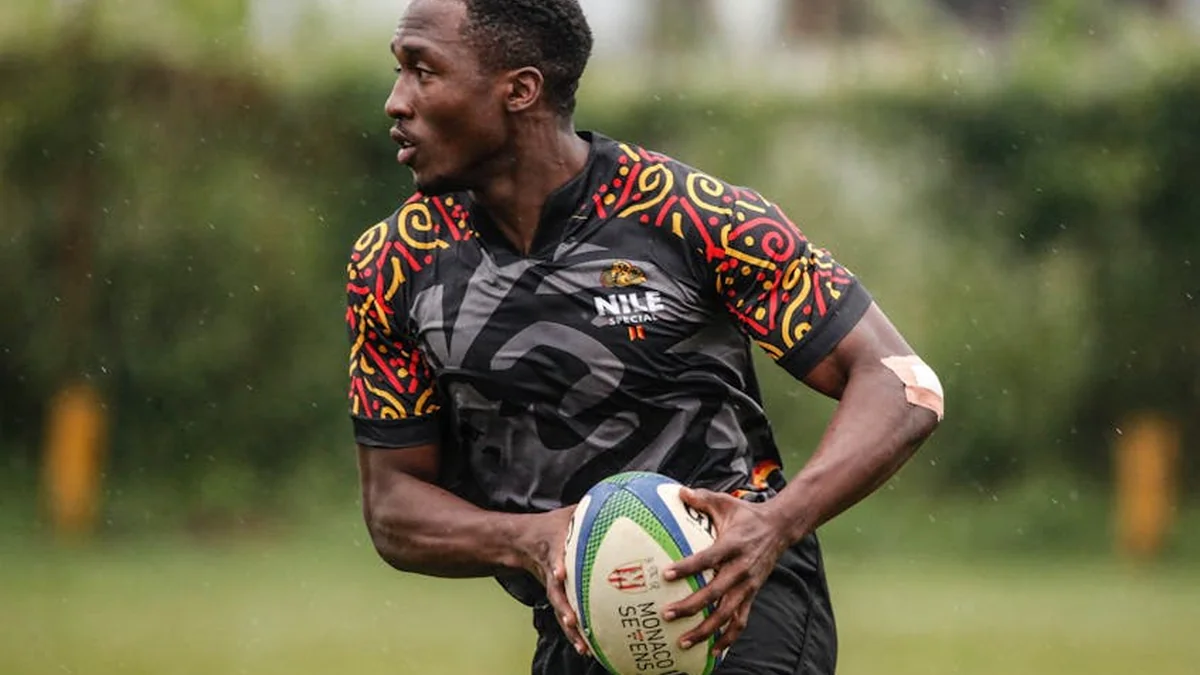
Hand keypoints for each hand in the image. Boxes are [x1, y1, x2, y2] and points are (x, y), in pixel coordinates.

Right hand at [516, 507, 589, 656]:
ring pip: (559, 609)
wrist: (521, 542)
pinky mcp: (556, 596)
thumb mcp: (569, 511)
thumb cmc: (552, 525)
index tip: (560, 573)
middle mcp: (552, 569)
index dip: (557, 564)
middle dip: (564, 607)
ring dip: (569, 628)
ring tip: (583, 646)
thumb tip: (625, 494)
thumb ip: (593, 507)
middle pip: (555, 591)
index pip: (554, 555)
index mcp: (555, 546)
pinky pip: (564, 615)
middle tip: (574, 621)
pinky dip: (573, 633)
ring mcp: (552, 586)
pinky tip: (587, 649)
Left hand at [662, 488, 790, 654]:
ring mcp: (749, 585)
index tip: (666, 574)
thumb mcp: (725, 502)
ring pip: (727, 614)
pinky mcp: (753, 595)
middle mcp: (741, 569)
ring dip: (706, 630)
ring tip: (683, 641)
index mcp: (732, 545)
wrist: (780, 528)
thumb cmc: (746, 515)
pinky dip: (728, 639)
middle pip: (715, 593)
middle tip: (667, 615)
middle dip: (691, 606)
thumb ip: (701, 498)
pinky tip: (713, 652)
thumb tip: (678, 491)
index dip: (687, 567)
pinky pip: (741, 622)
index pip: (707, 558)